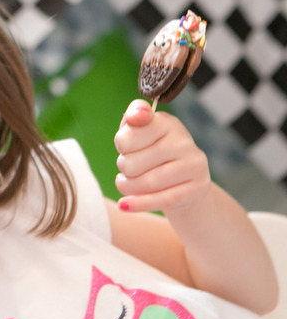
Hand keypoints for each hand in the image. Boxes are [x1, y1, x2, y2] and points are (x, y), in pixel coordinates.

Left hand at [114, 99, 209, 213]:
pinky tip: (124, 204)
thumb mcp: (140, 133)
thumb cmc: (152, 153)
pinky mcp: (197, 188)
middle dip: (124, 168)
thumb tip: (138, 114)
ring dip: (127, 186)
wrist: (184, 182)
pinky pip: (160, 200)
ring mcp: (193, 165)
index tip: (127, 146)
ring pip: (144, 183)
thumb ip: (133, 118)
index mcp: (166, 123)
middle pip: (131, 164)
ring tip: (127, 183)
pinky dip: (137, 204)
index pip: (127, 138)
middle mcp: (183, 141)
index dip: (121, 145)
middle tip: (131, 168)